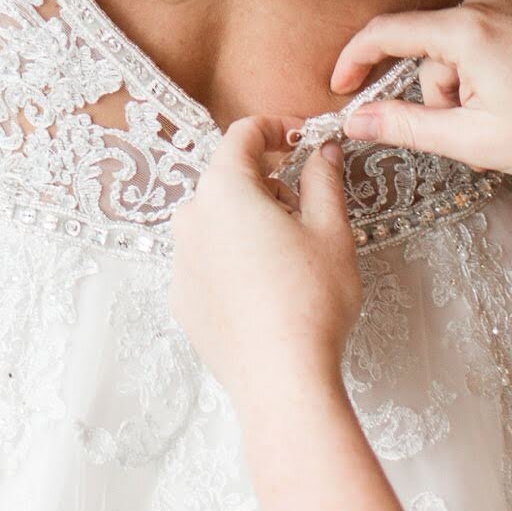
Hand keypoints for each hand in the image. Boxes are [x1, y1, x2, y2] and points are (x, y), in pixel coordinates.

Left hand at [170, 119, 360, 408]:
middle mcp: (191, 218)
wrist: (282, 381)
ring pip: (217, 221)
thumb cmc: (310, 301)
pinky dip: (234, 259)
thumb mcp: (330, 231)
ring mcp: (180, 261)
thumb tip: (323, 152)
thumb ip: (323, 179)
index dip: (276, 128)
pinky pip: (208, 261)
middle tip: (307, 207)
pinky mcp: (182, 300)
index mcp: (223, 189)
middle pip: (229, 178)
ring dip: (249, 222)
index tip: (303, 139)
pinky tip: (267, 289)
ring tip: (290, 254)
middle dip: (267, 181)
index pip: (243, 134)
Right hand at [329, 0, 511, 182]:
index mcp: (466, 27)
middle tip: (481, 142)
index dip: (353, 62)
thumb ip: (408, 128)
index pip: (385, 33)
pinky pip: (484, 44)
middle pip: (428, 55)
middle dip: (442, 102)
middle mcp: (485, 0)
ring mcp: (511, 1)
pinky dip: (489, 79)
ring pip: (457, 55)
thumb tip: (354, 121)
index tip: (338, 92)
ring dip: (469, 96)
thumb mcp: (478, 141)